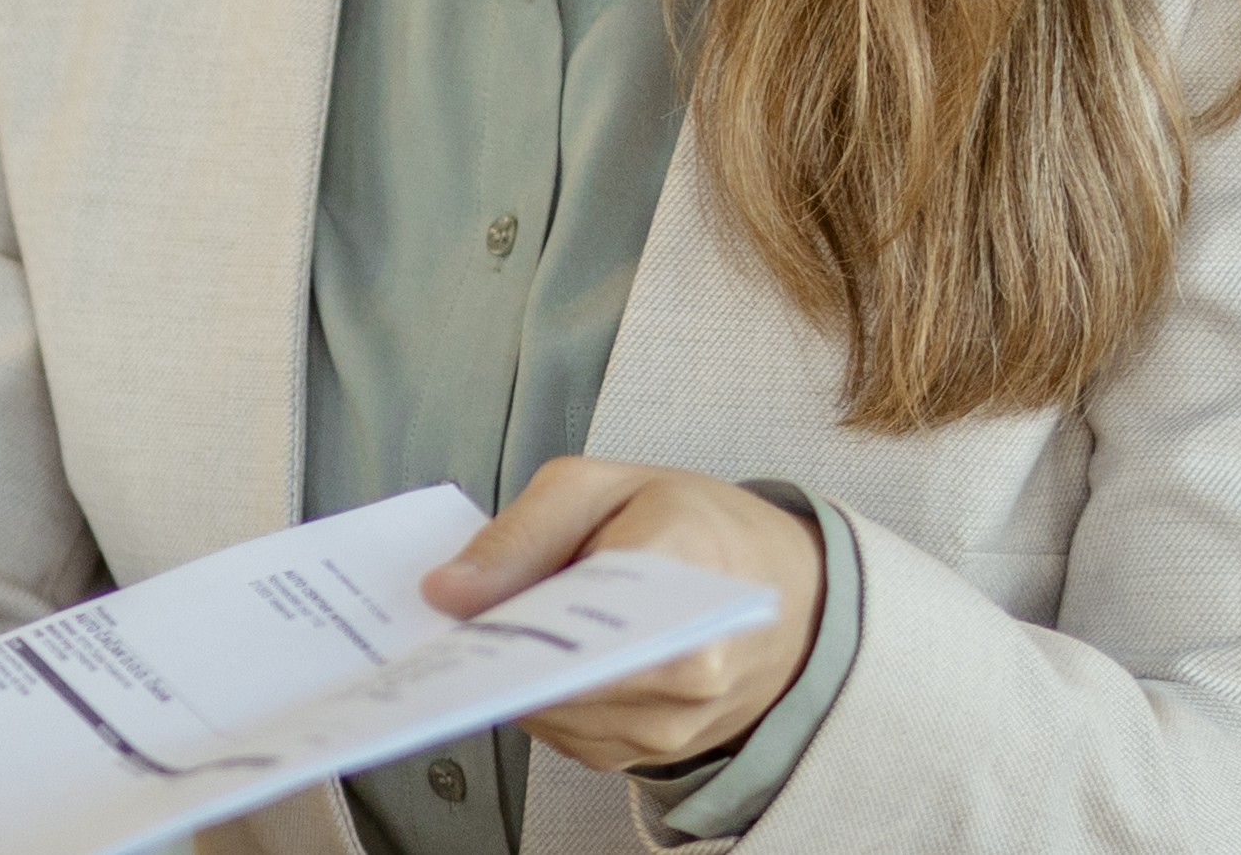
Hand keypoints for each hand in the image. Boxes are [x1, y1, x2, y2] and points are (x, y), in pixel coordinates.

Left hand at [423, 457, 826, 773]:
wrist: (793, 596)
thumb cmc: (697, 527)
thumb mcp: (606, 486)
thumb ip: (522, 532)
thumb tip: (447, 593)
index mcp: (686, 581)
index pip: (580, 618)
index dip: (508, 618)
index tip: (455, 608)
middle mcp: (687, 673)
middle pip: (551, 677)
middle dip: (499, 646)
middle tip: (463, 611)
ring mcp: (667, 725)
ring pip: (546, 712)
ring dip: (515, 672)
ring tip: (512, 622)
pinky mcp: (644, 755)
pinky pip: (562, 732)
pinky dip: (540, 694)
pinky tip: (545, 653)